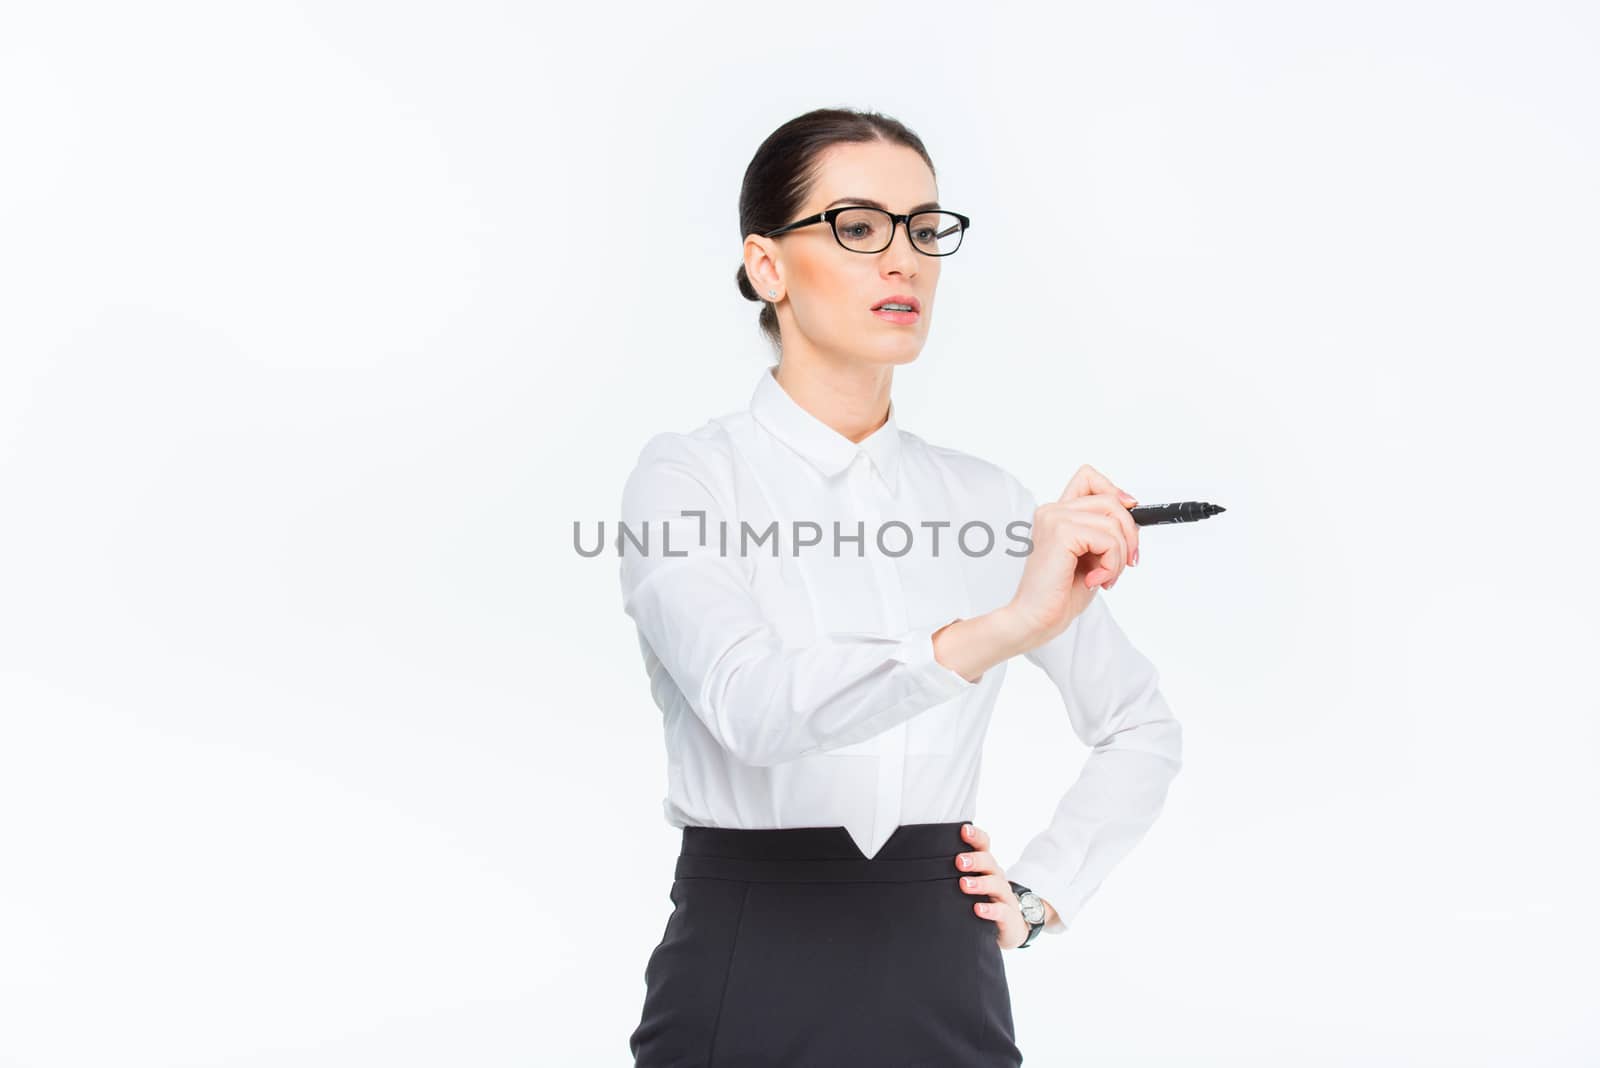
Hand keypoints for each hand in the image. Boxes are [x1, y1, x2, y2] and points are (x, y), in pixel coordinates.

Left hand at [955, 823, 1052, 948]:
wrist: (1010, 928)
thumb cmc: (981, 900)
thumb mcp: (968, 884)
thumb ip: (950, 873)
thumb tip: (917, 866)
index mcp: (985, 866)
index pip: (984, 845)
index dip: (975, 836)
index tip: (963, 830)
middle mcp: (996, 877)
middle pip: (989, 862)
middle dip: (974, 859)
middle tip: (959, 861)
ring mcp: (1004, 896)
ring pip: (996, 884)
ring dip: (980, 883)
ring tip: (964, 885)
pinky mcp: (1009, 916)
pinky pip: (1002, 911)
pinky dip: (990, 909)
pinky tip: (977, 909)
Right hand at [1005, 463, 1141, 650]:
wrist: (1036, 620)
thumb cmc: (1059, 595)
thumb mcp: (1091, 557)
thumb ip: (1104, 533)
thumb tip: (1133, 514)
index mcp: (1057, 514)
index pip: (1088, 477)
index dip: (1114, 491)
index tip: (1128, 513)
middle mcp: (1052, 510)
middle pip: (1111, 500)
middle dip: (1130, 534)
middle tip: (1127, 563)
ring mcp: (1054, 518)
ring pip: (1114, 521)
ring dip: (1119, 556)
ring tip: (1104, 577)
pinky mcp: (1060, 532)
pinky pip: (1107, 539)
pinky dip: (1111, 564)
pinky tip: (1095, 580)